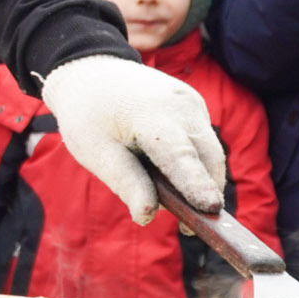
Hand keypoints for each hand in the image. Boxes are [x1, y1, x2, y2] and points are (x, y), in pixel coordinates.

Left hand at [39, 55, 225, 224]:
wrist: (90, 70)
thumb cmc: (88, 114)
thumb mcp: (95, 150)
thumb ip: (124, 181)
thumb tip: (147, 215)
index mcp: (151, 114)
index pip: (180, 155)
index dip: (196, 184)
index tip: (210, 210)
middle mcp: (180, 104)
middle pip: (206, 157)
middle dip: (203, 192)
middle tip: (187, 226)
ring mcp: (192, 101)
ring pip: (209, 151)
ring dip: (200, 179)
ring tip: (173, 201)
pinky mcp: (194, 104)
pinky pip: (202, 140)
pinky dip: (194, 162)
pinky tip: (169, 172)